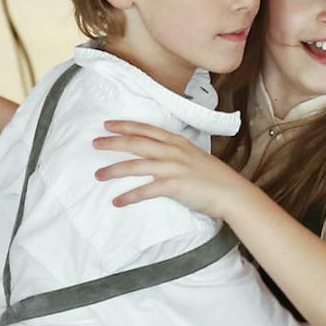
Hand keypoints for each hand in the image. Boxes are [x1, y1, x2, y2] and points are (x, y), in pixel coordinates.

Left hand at [92, 120, 242, 214]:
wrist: (231, 193)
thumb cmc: (213, 177)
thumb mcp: (193, 156)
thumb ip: (175, 153)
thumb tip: (157, 155)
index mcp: (177, 142)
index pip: (146, 129)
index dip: (126, 126)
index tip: (108, 124)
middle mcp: (172, 151)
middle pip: (136, 143)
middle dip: (113, 142)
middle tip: (94, 143)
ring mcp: (173, 168)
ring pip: (136, 165)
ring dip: (114, 170)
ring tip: (98, 175)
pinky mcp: (174, 186)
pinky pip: (145, 190)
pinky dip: (129, 196)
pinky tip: (116, 201)